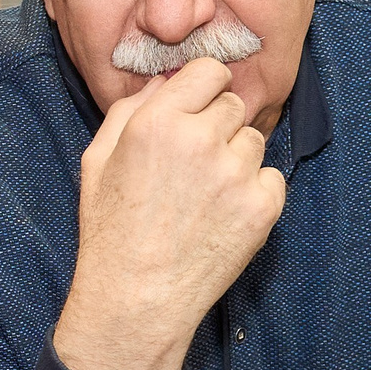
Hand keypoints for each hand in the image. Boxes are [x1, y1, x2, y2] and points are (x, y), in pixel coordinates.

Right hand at [53, 58, 285, 369]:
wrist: (137, 298)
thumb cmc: (111, 231)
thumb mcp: (97, 161)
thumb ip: (129, 111)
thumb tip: (165, 83)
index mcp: (157, 123)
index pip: (209, 71)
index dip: (204, 89)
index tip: (198, 108)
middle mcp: (200, 140)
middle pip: (233, 105)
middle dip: (217, 126)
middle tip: (194, 164)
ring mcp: (236, 174)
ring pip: (254, 141)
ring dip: (236, 159)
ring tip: (206, 195)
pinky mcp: (263, 207)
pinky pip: (272, 177)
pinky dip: (254, 192)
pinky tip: (224, 215)